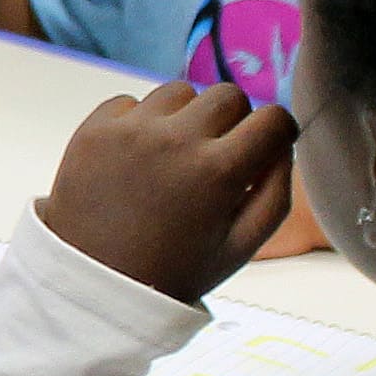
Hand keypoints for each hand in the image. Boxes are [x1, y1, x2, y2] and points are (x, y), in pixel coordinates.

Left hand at [36, 81, 297, 304]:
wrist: (95, 283)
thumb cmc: (176, 267)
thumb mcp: (242, 245)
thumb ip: (277, 192)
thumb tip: (282, 141)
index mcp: (218, 171)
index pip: (273, 117)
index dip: (275, 133)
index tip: (262, 148)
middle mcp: (175, 140)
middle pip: (228, 94)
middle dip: (232, 120)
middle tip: (215, 156)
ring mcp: (130, 130)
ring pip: (179, 92)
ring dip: (185, 117)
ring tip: (173, 159)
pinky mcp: (93, 129)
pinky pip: (131, 102)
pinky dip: (140, 122)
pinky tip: (136, 160)